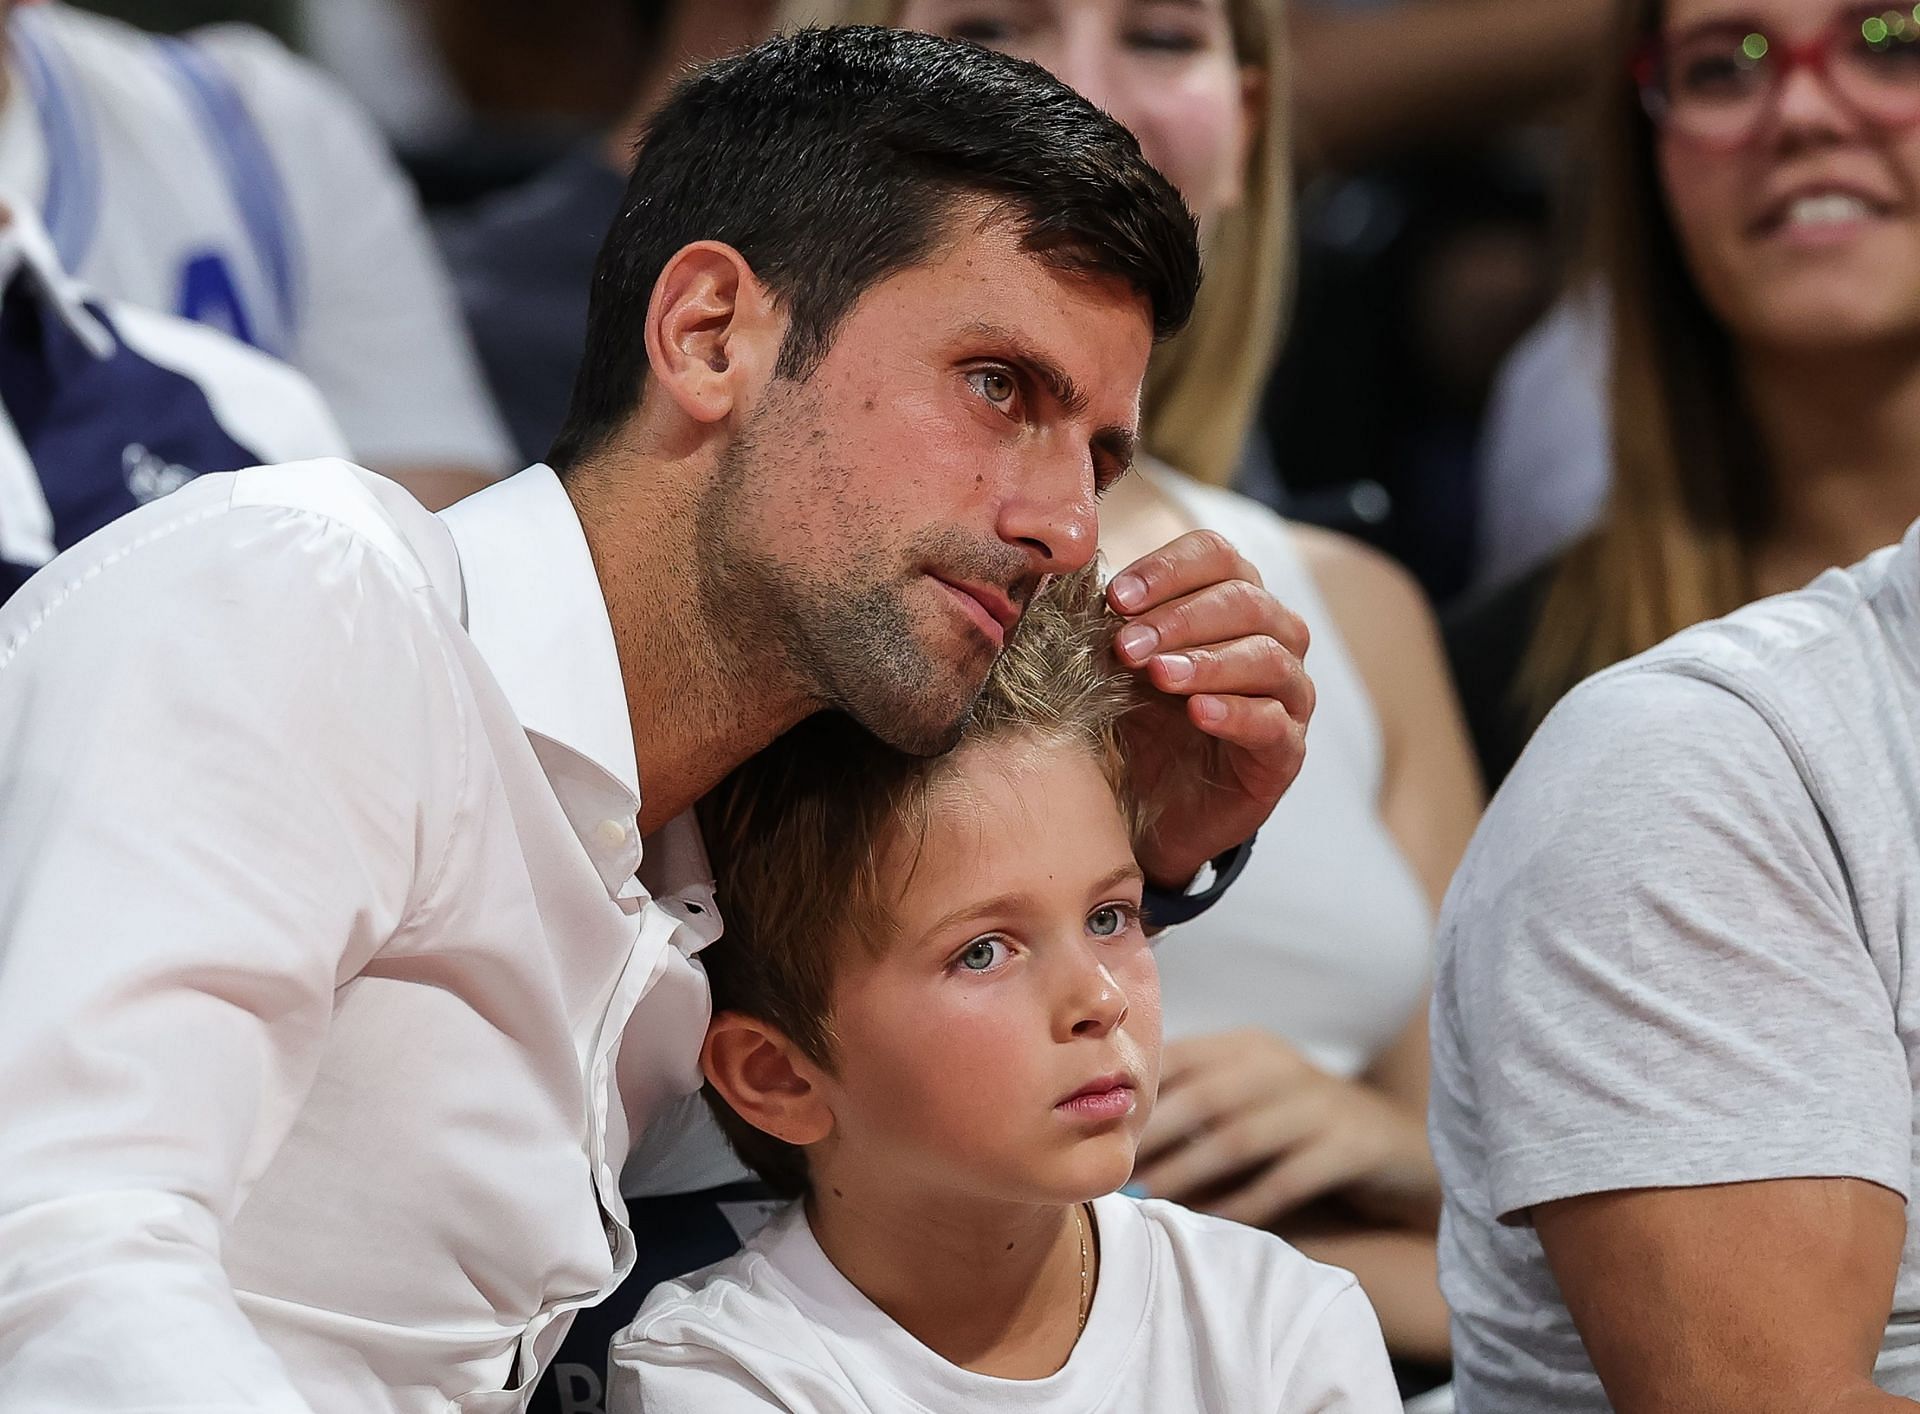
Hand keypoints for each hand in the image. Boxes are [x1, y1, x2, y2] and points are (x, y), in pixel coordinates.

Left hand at [1107, 531, 1313, 889]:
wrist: (1148, 808)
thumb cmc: (1137, 722)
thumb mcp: (1115, 669)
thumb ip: (1110, 625)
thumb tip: (1075, 585)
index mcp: (1231, 599)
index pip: (1216, 556)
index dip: (1168, 569)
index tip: (1116, 596)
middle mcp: (1272, 637)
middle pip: (1244, 601)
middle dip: (1179, 618)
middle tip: (1126, 646)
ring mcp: (1287, 694)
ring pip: (1267, 657)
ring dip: (1207, 661)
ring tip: (1159, 674)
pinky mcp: (1286, 752)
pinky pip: (1274, 722)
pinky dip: (1237, 713)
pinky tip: (1199, 713)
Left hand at [1132, 1029, 1437, 1228]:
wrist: (1398, 1147)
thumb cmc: (1297, 1128)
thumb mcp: (1248, 1099)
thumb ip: (1193, 1105)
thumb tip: (1114, 1135)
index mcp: (1247, 1047)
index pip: (1179, 1057)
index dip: (1135, 1092)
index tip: (1093, 1127)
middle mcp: (1281, 1066)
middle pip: (1204, 1095)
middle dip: (1154, 1135)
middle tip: (1110, 1169)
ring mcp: (1319, 1103)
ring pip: (1240, 1137)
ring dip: (1189, 1171)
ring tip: (1149, 1197)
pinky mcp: (1351, 1145)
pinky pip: (1288, 1178)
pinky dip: (1246, 1202)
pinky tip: (1213, 1222)